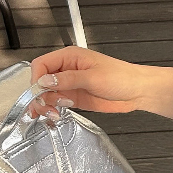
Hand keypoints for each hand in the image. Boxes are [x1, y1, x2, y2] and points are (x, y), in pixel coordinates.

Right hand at [28, 46, 152, 118]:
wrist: (136, 91)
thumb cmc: (121, 77)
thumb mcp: (92, 77)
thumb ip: (67, 79)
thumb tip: (45, 80)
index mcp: (69, 57)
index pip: (41, 65)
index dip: (36, 79)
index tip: (38, 93)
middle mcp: (67, 70)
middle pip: (41, 81)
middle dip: (38, 95)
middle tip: (44, 109)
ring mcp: (70, 84)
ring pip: (47, 93)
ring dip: (45, 105)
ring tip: (52, 114)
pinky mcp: (75, 97)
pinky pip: (57, 103)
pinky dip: (52, 109)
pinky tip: (54, 115)